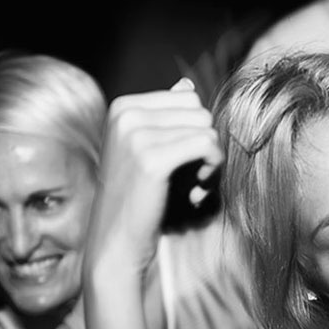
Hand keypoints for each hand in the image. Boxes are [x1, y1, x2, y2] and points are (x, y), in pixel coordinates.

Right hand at [86, 78, 221, 275]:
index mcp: (123, 107)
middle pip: (199, 111)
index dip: (196, 131)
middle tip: (196, 178)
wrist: (115, 244)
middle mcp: (126, 114)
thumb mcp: (147, 151)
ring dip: (211, 161)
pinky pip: (207, 146)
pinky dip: (213, 170)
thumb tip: (186, 84)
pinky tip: (197, 192)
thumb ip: (165, 118)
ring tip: (195, 186)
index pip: (187, 98)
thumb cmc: (138, 201)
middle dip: (206, 144)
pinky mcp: (151, 159)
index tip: (187, 163)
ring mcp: (136, 134)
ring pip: (207, 128)